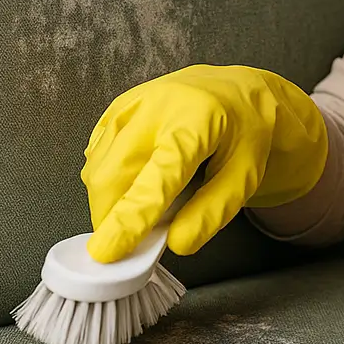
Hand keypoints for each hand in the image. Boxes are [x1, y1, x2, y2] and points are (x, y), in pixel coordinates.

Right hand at [82, 64, 326, 262]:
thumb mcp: (246, 175)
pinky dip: (108, 179)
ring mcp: (132, 103)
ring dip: (108, 199)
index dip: (130, 217)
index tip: (108, 251)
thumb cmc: (244, 133)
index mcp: (198, 120)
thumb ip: (213, 211)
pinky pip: (97, 154)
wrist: (236, 92)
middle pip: (113, 173)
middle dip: (111, 216)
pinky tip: (136, 178)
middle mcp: (158, 105)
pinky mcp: (117, 107)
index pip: (158, 175)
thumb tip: (177, 243)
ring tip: (146, 202)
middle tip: (133, 238)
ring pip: (97, 166)